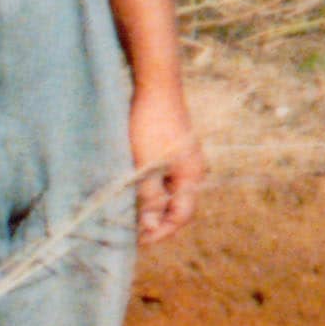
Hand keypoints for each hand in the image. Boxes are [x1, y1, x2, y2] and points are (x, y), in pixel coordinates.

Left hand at [125, 85, 207, 249]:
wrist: (155, 86)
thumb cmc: (150, 125)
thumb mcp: (146, 165)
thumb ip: (150, 198)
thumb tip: (150, 227)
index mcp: (191, 176)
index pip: (181, 217)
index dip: (160, 232)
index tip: (138, 240)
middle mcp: (193, 169)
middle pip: (178, 206)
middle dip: (157, 221)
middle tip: (132, 230)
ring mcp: (184, 159)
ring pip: (170, 193)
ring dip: (153, 205)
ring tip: (130, 211)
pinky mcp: (173, 149)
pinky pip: (165, 178)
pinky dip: (152, 189)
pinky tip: (134, 188)